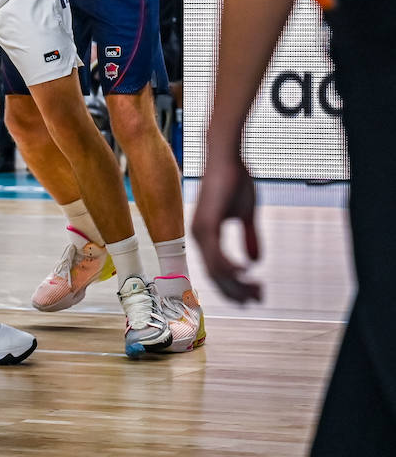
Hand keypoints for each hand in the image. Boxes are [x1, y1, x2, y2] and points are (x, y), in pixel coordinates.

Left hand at [191, 148, 263, 302]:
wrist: (226, 157)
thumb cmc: (235, 181)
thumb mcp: (246, 215)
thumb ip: (249, 238)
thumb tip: (255, 262)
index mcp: (205, 235)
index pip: (217, 270)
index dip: (234, 286)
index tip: (254, 296)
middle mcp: (198, 236)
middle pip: (215, 275)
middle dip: (237, 291)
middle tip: (258, 299)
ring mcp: (200, 230)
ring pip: (216, 269)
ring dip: (237, 283)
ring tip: (257, 289)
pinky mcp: (206, 223)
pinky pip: (215, 254)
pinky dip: (230, 268)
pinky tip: (246, 273)